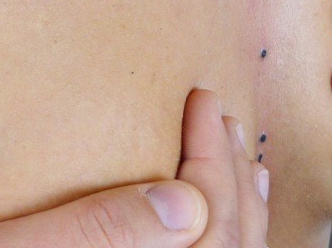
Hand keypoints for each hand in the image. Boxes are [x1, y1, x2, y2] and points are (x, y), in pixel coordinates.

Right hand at [0, 89, 268, 247]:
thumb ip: (94, 232)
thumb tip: (186, 202)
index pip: (206, 231)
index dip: (214, 160)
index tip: (201, 99)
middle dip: (233, 176)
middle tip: (219, 113)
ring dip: (238, 209)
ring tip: (238, 152)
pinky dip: (221, 239)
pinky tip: (212, 210)